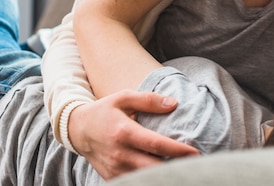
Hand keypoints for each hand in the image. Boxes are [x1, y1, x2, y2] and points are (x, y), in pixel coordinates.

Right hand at [68, 90, 199, 179]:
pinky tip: (164, 173)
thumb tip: (173, 103)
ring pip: (145, 178)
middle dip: (175, 168)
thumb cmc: (105, 111)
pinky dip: (150, 179)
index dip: (177, 150)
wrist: (78, 130)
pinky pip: (135, 182)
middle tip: (195, 164)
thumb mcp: (124, 97)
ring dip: (164, 175)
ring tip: (183, 170)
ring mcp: (115, 169)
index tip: (195, 152)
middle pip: (153, 167)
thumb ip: (149, 99)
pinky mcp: (113, 177)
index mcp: (124, 132)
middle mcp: (119, 154)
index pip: (156, 144)